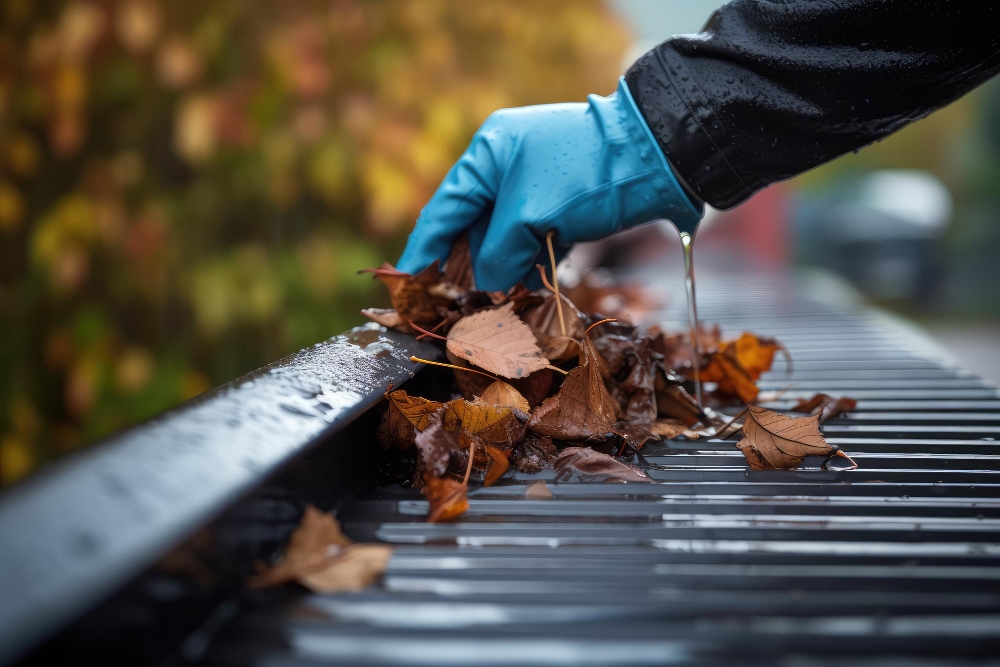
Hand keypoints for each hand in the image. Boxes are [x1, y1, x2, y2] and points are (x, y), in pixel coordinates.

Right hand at [396, 77, 702, 290]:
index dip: (423, 249)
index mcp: (488, 154)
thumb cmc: (587, 176)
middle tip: (457, 305)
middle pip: (473, 226)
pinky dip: (529, 264)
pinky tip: (527, 291)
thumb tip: (488, 286)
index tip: (405, 283)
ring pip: (505, 237)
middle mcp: (507, 166)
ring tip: (496, 307)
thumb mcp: (531, 216)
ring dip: (502, 271)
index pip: (444, 208)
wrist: (661, 157)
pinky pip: (532, 239)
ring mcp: (536, 185)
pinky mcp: (562, 204)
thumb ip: (499, 253)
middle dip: (468, 267)